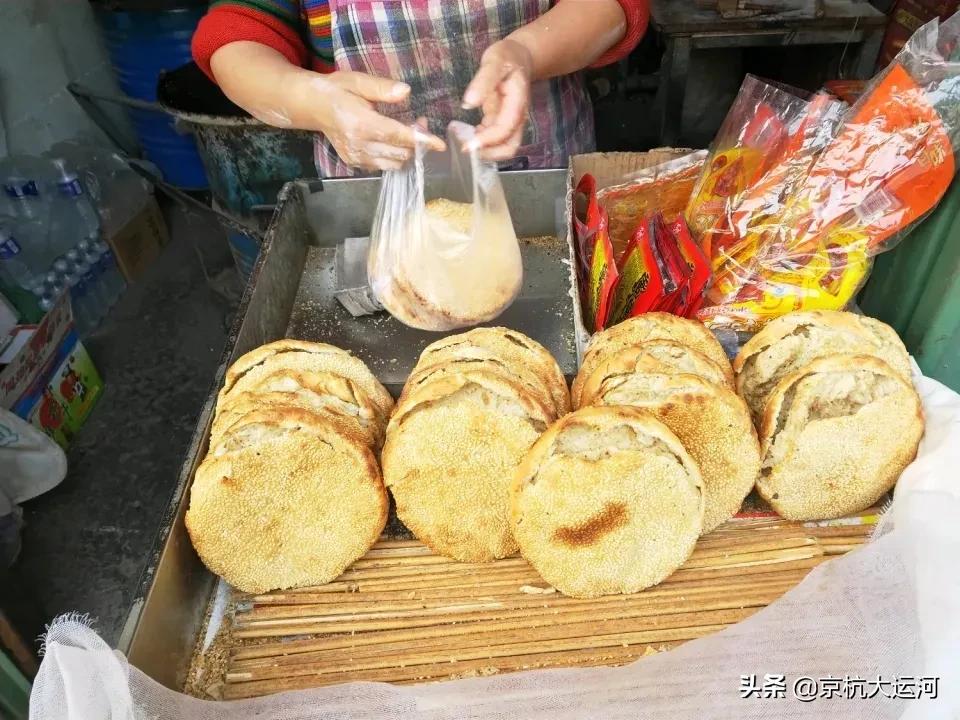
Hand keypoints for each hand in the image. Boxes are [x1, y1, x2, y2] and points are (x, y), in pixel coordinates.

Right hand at [295, 70, 445, 170]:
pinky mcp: (354, 163)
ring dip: (405, 150)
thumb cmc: (337, 90)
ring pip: (394, 163)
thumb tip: (406, 91)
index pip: (398, 136)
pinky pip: (383, 166)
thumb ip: (382, 88)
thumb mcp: (358, 81)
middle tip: (418, 121)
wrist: (313, 106)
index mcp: (361, 124)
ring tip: (405, 131)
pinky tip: (390, 140)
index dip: (421, 140)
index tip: (440, 144)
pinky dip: (393, 156)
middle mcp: (359, 145)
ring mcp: (356, 157)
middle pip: (401, 152)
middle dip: (415, 140)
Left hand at [462, 39, 533, 160]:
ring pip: (502, 147)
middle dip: (488, 154)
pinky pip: (494, 140)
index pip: (505, 130)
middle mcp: (517, 117)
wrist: (519, 57)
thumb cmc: (507, 57)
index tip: (466, 144)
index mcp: (517, 103)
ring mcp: (510, 121)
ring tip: (463, 140)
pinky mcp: (502, 122)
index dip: (487, 140)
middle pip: (509, 147)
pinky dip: (481, 142)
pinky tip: (466, 133)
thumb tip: (468, 103)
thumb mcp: (494, 62)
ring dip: (484, 150)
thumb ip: (483, 81)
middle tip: (464, 147)